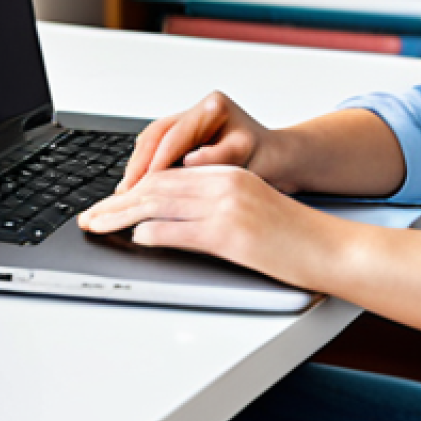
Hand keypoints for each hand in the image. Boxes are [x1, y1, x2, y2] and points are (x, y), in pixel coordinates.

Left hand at [79, 164, 330, 287]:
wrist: (329, 247)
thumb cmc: (293, 235)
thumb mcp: (250, 207)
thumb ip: (212, 207)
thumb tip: (165, 220)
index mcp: (229, 174)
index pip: (169, 174)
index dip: (133, 187)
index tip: (110, 201)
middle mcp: (225, 184)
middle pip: (158, 186)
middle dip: (117, 201)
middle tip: (91, 215)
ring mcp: (227, 208)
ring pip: (160, 205)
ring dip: (121, 215)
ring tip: (98, 225)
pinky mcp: (231, 235)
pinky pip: (181, 229)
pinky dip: (153, 232)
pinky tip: (135, 236)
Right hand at [117, 91, 293, 194]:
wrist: (277, 158)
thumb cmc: (267, 157)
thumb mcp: (246, 157)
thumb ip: (217, 157)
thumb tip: (189, 161)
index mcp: (213, 107)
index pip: (175, 134)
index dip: (156, 161)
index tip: (143, 184)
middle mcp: (198, 109)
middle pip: (157, 134)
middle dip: (139, 163)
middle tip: (125, 191)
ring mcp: (190, 120)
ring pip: (153, 140)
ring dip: (138, 165)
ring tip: (126, 191)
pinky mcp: (185, 136)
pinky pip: (158, 148)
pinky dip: (146, 166)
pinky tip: (138, 186)